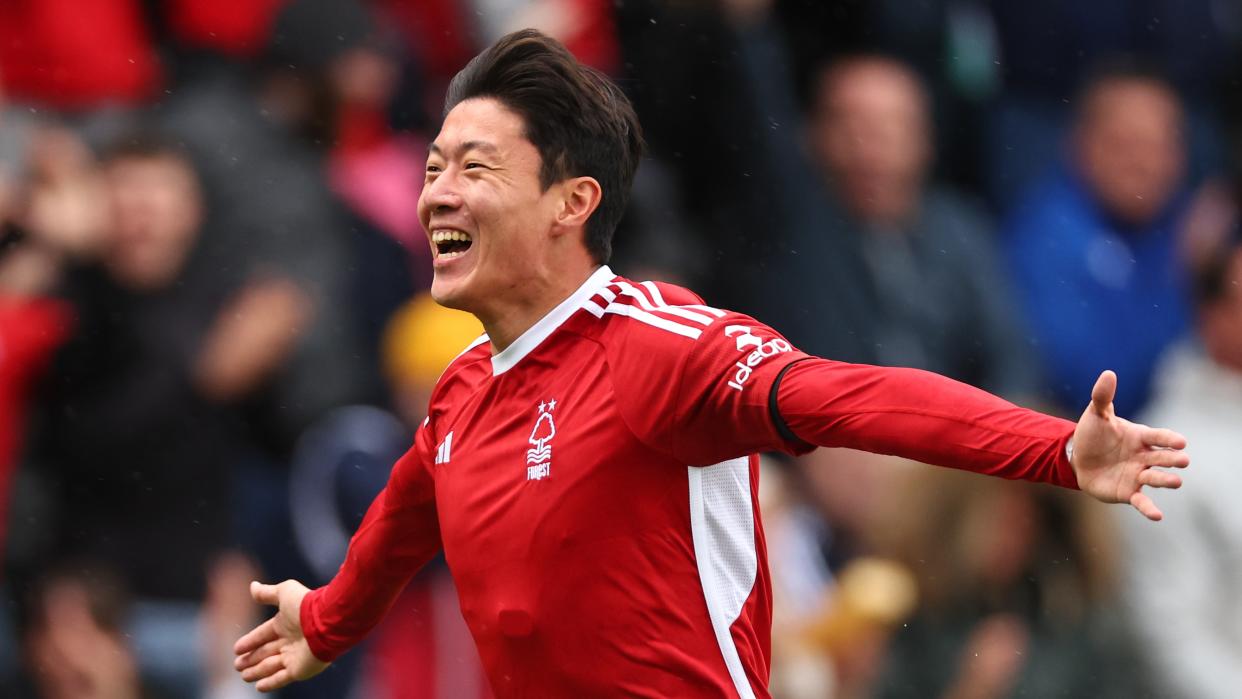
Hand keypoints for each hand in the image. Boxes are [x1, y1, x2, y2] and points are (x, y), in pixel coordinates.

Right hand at [233, 580, 327, 691]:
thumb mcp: (284, 593)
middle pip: (266, 652)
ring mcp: (295, 657)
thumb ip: (267, 593)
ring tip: (243, 675)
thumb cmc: (305, 606)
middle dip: (251, 658)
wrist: (327, 622)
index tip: (236, 648)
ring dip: (256, 671)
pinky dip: (270, 682)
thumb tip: (252, 586)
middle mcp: (290, 641)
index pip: (263, 634)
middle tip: (237, 664)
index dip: (250, 641)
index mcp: (286, 624)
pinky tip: (258, 686)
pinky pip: (281, 678)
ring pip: (271, 666)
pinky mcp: (299, 670)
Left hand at [1071, 371, 1188, 519]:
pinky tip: (1158, 516)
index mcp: (1140, 437)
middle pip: (1162, 458)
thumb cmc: (1092, 434)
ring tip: (1176, 482)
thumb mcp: (1096, 414)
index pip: (1158, 436)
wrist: (1077, 459)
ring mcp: (1138, 475)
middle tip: (1182, 460)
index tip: (1180, 441)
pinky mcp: (1128, 492)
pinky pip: (1141, 501)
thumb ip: (1103, 397)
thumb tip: (1108, 373)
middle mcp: (1144, 457)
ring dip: (1166, 480)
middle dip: (1172, 459)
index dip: (1168, 439)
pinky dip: (1149, 509)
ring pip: (1155, 478)